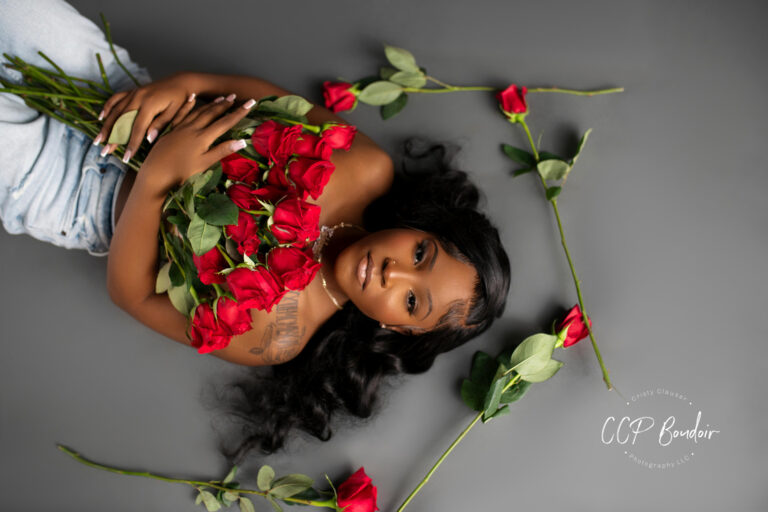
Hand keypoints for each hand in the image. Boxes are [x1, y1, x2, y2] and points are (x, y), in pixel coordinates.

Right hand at [94, 72, 197, 159]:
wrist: (182, 81)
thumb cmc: (181, 99)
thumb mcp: (175, 113)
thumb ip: (161, 125)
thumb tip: (148, 139)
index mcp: (150, 104)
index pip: (138, 128)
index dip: (131, 144)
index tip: (126, 157)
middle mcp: (138, 97)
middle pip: (122, 120)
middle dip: (113, 138)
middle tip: (105, 152)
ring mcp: (134, 93)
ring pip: (116, 111)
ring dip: (106, 126)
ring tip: (98, 140)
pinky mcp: (133, 90)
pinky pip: (116, 98)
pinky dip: (108, 107)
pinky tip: (101, 117)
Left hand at [140, 94, 255, 188]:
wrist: (155, 173)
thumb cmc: (181, 173)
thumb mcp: (204, 164)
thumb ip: (222, 151)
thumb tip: (242, 141)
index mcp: (203, 138)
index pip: (225, 123)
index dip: (239, 113)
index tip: (251, 103)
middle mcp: (193, 129)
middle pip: (212, 113)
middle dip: (226, 105)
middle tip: (236, 96)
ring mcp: (181, 128)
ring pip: (198, 111)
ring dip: (211, 103)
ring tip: (221, 97)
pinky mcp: (171, 130)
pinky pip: (181, 113)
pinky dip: (188, 104)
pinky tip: (191, 98)